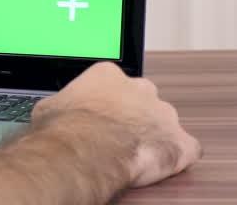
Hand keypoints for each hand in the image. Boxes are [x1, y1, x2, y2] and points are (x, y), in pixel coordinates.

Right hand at [34, 61, 201, 187]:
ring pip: (165, 122)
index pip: (114, 83)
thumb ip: (64, 104)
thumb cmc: (66, 128)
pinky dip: (178, 156)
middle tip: (118, 133)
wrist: (85, 150)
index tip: (101, 114)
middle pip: (143, 99)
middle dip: (134, 115)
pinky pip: (187, 148)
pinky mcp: (180, 142)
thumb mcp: (49, 107)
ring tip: (137, 152)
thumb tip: (57, 111)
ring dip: (154, 135)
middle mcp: (141, 89)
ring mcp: (164, 115)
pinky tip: (163, 163)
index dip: (107, 102)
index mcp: (108, 75)